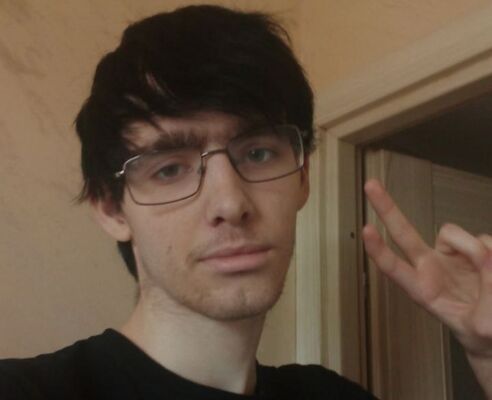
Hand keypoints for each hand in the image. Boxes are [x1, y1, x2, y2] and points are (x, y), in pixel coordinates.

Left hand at [362, 178, 491, 396]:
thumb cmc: (481, 332)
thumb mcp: (482, 326)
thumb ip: (486, 294)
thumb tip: (487, 257)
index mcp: (422, 289)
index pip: (394, 268)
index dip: (379, 249)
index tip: (365, 230)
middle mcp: (431, 267)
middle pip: (403, 233)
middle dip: (386, 208)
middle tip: (370, 185)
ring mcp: (450, 256)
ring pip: (451, 233)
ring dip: (472, 248)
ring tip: (489, 276)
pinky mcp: (472, 249)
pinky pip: (483, 238)